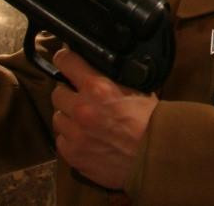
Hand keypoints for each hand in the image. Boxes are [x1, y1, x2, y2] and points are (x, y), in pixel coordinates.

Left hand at [51, 48, 157, 190]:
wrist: (156, 155)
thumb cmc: (151, 120)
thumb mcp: (135, 89)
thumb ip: (110, 81)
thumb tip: (97, 71)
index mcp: (97, 86)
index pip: (66, 62)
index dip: (65, 59)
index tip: (65, 60)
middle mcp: (80, 108)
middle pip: (57, 93)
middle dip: (68, 94)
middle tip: (80, 98)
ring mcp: (75, 133)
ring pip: (57, 118)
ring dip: (68, 117)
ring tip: (83, 122)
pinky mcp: (73, 155)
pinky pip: (61, 141)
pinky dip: (70, 139)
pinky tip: (85, 139)